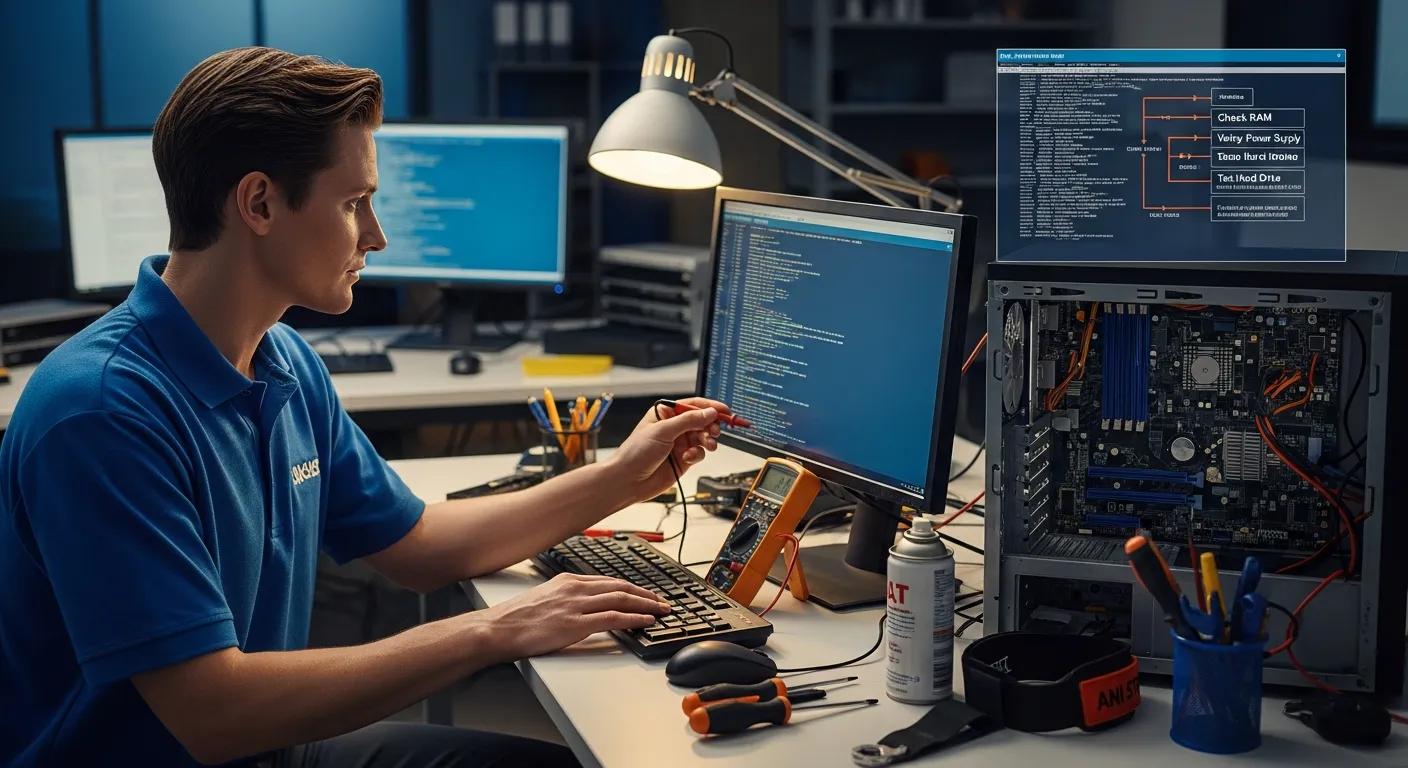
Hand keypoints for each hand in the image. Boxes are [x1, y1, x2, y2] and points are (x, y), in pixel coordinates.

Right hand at [476, 573, 670, 660]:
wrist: (497, 629)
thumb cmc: (516, 619)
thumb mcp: (545, 597)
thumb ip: (567, 597)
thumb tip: (585, 605)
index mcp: (568, 581)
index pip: (609, 581)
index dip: (632, 588)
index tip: (646, 594)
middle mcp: (575, 588)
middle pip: (621, 587)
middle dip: (646, 594)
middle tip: (663, 602)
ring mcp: (576, 605)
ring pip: (621, 599)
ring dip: (646, 605)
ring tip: (661, 611)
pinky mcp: (576, 624)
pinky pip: (613, 618)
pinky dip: (634, 618)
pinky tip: (645, 621)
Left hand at [607, 397, 731, 500]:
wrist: (628, 480)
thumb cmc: (635, 453)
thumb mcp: (663, 431)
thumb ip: (688, 421)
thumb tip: (709, 412)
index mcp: (665, 413)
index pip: (692, 405)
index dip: (709, 407)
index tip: (724, 411)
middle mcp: (673, 427)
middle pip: (701, 421)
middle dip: (711, 425)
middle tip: (715, 431)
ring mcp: (679, 443)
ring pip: (703, 437)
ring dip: (708, 440)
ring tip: (708, 444)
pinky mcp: (684, 459)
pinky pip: (699, 453)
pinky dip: (698, 454)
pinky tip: (689, 458)